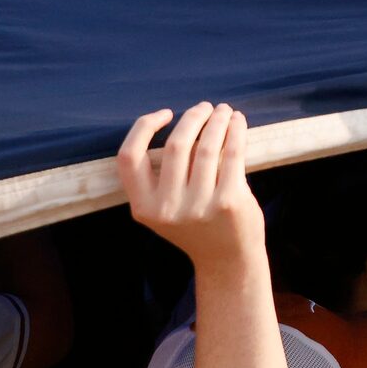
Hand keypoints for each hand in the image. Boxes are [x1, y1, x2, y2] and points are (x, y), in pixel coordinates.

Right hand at [117, 104, 261, 269]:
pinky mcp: (228, 202)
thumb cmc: (196, 225)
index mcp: (143, 207)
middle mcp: (166, 208)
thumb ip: (162, 176)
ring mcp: (198, 206)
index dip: (144, 127)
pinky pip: (232, 154)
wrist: (226, 260)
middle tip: (205, 107)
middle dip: (193, 117)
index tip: (166, 113)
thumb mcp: (165, 208)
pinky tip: (238, 121)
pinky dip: (236, 131)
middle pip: (176, 146)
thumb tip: (181, 122)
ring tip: (223, 111)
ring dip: (217, 121)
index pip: (128, 157)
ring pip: (207, 146)